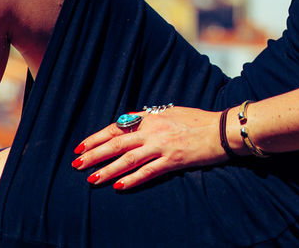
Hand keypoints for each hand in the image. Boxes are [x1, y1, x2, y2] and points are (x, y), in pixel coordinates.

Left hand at [71, 106, 226, 189]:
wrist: (221, 130)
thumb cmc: (197, 120)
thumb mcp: (171, 112)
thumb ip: (149, 118)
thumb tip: (129, 123)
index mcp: (151, 117)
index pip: (116, 127)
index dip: (97, 137)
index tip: (80, 146)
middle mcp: (153, 131)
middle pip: (117, 143)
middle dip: (94, 154)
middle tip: (76, 164)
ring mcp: (162, 146)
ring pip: (128, 159)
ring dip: (108, 169)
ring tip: (92, 179)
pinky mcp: (173, 160)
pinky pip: (147, 172)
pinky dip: (132, 179)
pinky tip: (119, 186)